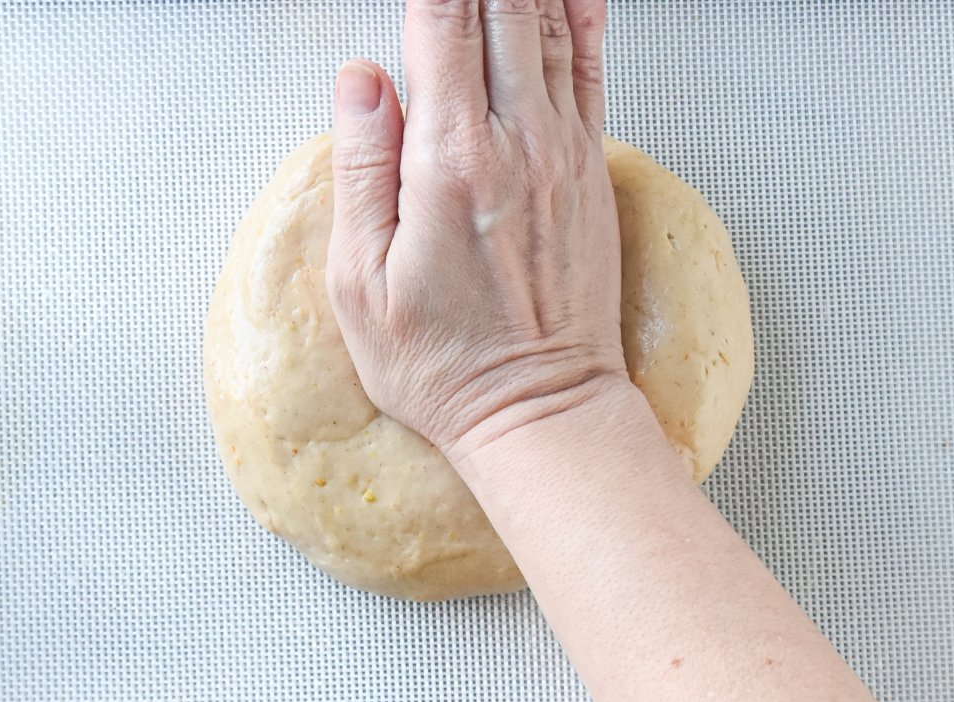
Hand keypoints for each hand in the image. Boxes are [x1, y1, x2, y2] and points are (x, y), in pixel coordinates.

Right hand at [326, 0, 628, 460]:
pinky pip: (593, 72)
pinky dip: (582, 20)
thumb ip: (360, 167)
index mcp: (448, 162)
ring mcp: (562, 154)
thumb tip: (361, 78)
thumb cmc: (444, 362)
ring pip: (550, 28)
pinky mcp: (589, 173)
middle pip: (501, 9)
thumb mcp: (360, 283)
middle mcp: (516, 144)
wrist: (541, 409)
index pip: (440, 23)